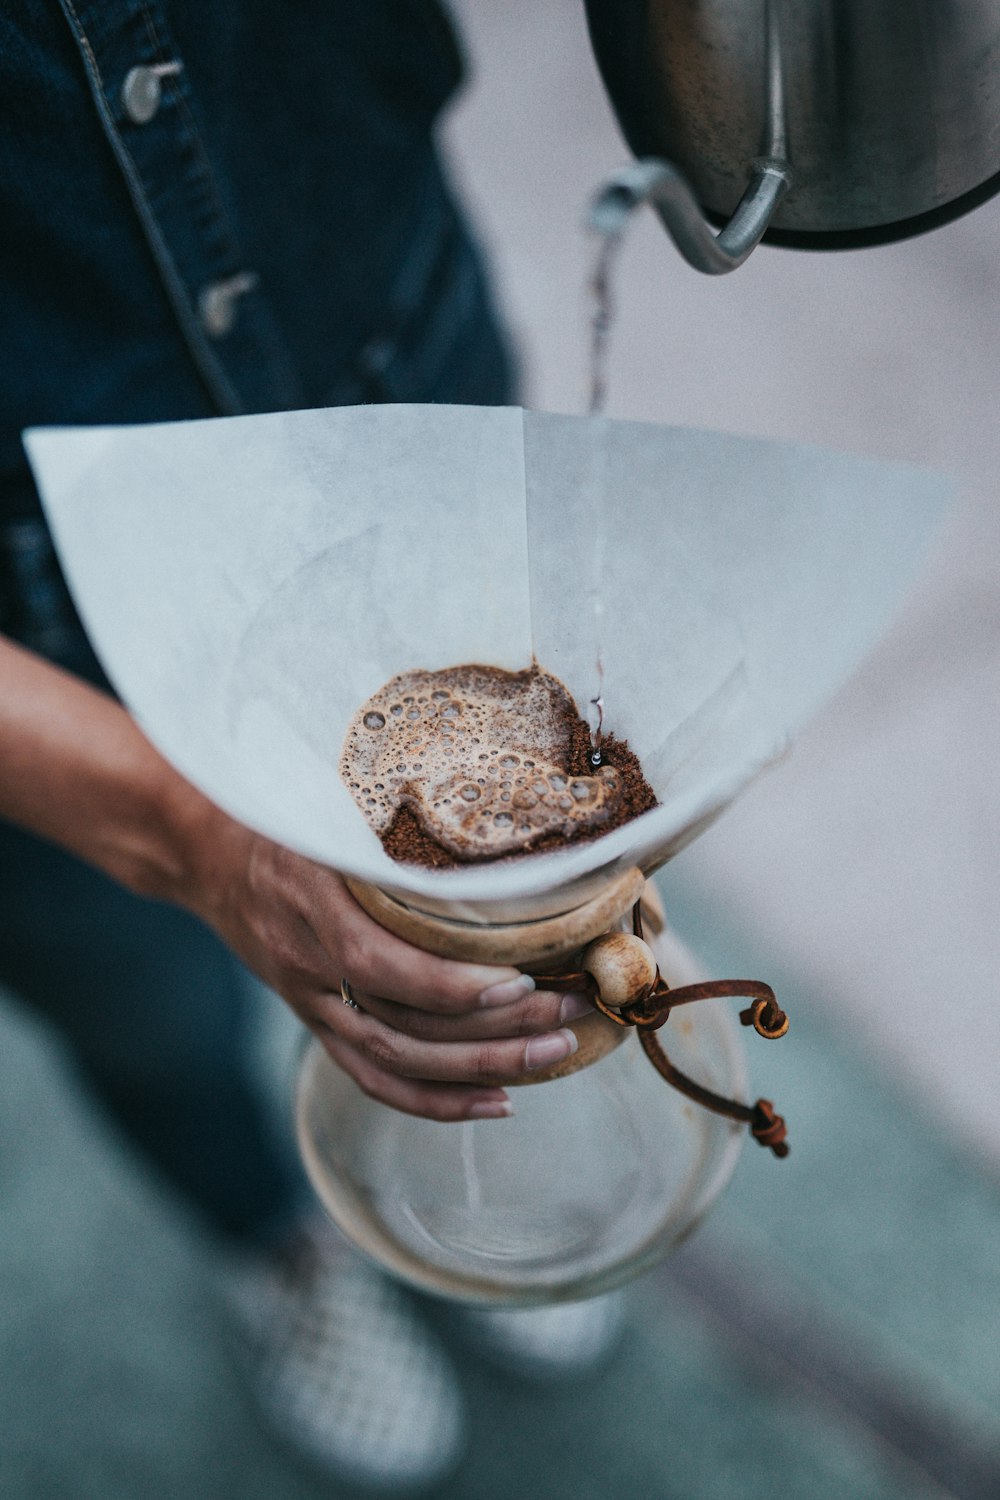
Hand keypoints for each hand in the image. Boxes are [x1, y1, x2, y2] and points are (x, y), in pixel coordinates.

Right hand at [0, 638, 586, 1122]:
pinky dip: (435, 1100)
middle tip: (571, 1014)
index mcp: (311, 906)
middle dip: (495, 1032)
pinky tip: (497, 1102)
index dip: (448, 985)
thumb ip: (384, 818)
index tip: (520, 978)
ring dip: (481, 1069)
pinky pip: (374, 1079)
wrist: (202, 851)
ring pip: (397, 1063)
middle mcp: (309, 967)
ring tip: (556, 1054)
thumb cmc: (280, 813)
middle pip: (405, 1027)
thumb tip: (490, 798)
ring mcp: (312, 1003)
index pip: (380, 966)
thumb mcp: (325, 802)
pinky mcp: (318, 1021)